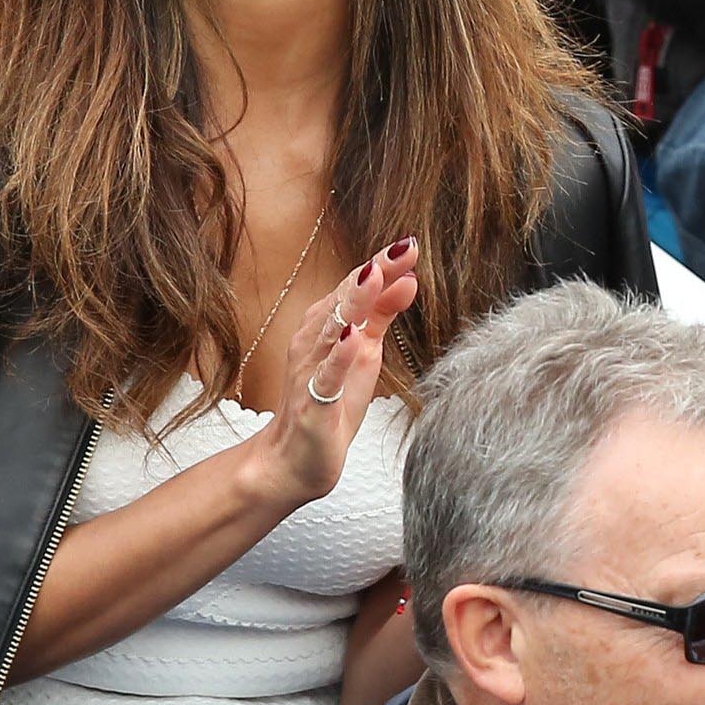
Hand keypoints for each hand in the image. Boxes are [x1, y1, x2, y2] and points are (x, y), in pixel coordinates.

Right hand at [239, 240, 418, 507]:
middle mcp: (314, 341)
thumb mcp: (365, 354)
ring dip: (353, 303)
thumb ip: (382, 316)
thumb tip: (408, 280)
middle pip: (345, 300)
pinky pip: (325, 377)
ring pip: (331, 330)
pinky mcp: (313, 404)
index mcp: (328, 325)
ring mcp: (311, 372)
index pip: (356, 287)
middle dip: (374, 273)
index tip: (410, 244)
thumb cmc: (331, 403)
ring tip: (375, 276)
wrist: (294, 460)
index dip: (383, 265)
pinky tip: (354, 338)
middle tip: (403, 248)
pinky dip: (339, 356)